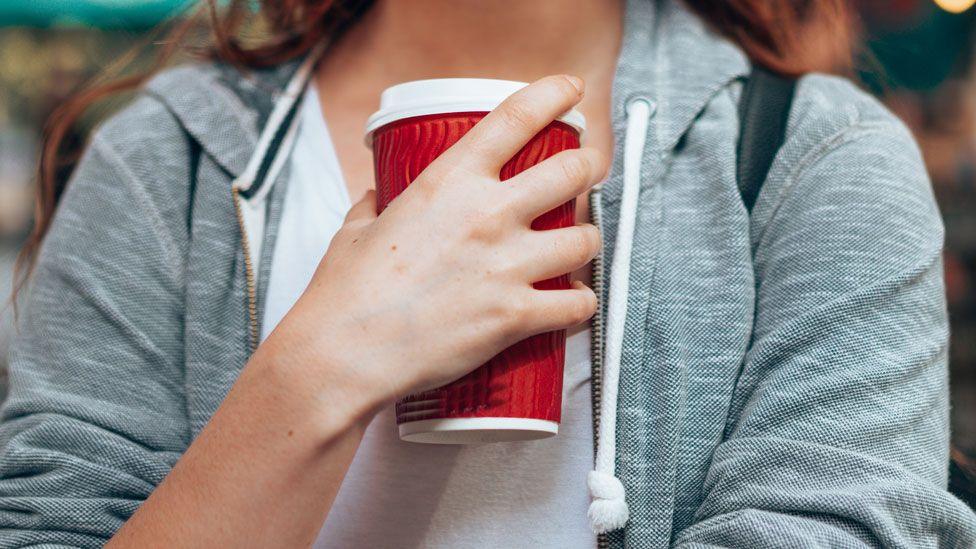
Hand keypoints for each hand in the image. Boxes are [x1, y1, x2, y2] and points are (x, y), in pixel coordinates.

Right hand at [260, 75, 605, 417]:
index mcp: (449, 182)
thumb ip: (378, 204)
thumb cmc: (346, 292)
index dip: (554, 95)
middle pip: (572, 171)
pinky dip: (580, 304)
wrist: (345, 352)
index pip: (517, 117)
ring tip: (578, 245)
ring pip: (585, 240)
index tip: (570, 91)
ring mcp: (507, 265)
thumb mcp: (357, 227)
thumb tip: (380, 197)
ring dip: (587, 241)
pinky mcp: (515, 315)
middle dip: (589, 167)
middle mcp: (487, 214)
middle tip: (588, 172)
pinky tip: (573, 302)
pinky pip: (577, 305)